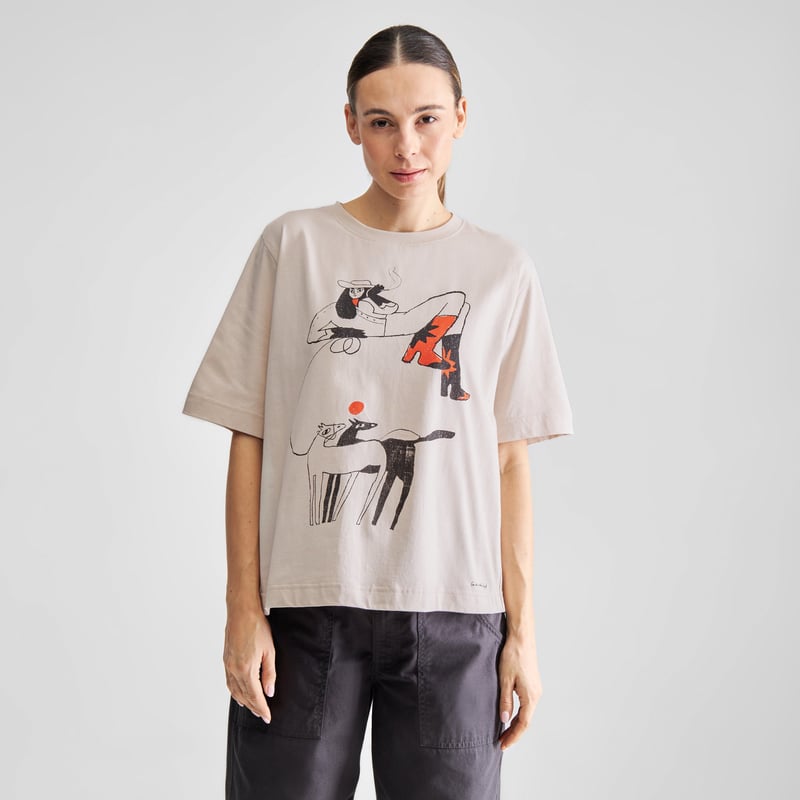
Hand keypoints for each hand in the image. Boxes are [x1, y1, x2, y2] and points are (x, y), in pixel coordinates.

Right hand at [223, 606, 274, 723]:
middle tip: (262, 715)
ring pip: (234, 691)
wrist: (241, 611)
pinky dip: (235, 691)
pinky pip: (229, 682)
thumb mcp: (269, 651)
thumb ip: (270, 673)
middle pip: (244, 696)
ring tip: (252, 707)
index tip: (267, 717)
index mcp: (246, 669)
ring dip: (243, 701)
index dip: (261, 708)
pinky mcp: (225, 660)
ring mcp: (228, 665)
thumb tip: (269, 692)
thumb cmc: (257, 627)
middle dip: (253, 707)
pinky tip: (240, 693)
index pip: (255, 696)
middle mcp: (234, 670)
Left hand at [497, 633, 541, 750]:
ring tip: (504, 732)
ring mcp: (536, 689)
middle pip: (526, 721)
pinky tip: (510, 715)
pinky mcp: (532, 684)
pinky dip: (519, 714)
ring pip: (527, 713)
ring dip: (516, 724)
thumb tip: (504, 719)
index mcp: (530, 696)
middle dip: (514, 733)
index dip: (513, 736)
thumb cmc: (513, 655)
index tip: (503, 745)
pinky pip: (527, 705)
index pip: (522, 724)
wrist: (522, 638)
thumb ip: (505, 700)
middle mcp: (536, 695)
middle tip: (501, 742)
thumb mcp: (505, 679)